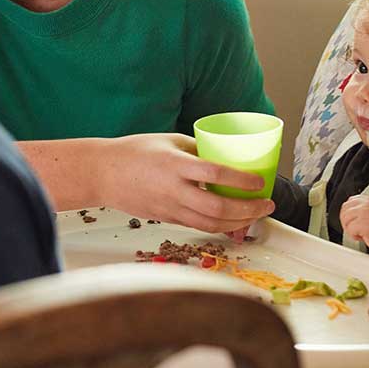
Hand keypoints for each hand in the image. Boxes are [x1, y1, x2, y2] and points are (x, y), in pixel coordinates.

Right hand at [96, 134, 274, 232]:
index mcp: (175, 165)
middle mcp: (173, 190)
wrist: (102, 173)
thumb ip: (200, 151)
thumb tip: (230, 157)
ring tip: (257, 215)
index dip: (241, 180)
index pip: (214, 174)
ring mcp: (169, 208)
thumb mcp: (171, 140)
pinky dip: (221, 226)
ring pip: (210, 224)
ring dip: (239, 222)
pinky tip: (236, 221)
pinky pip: (199, 227)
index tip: (259, 182)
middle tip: (267, 204)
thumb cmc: (135, 152)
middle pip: (216, 208)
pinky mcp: (167, 219)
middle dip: (248, 209)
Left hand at [339, 195, 368, 255]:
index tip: (350, 220)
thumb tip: (349, 211)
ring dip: (350, 229)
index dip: (348, 212)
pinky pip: (349, 229)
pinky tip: (363, 237)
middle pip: (345, 208)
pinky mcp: (363, 222)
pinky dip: (354, 236)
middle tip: (354, 229)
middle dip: (347, 221)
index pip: (351, 200)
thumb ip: (363, 209)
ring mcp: (366, 212)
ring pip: (345, 218)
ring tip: (361, 233)